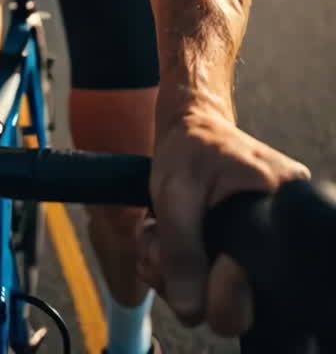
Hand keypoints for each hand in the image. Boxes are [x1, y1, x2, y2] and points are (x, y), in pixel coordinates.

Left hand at [138, 100, 309, 335]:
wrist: (188, 126)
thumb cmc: (190, 146)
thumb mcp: (176, 190)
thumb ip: (180, 249)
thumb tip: (189, 311)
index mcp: (281, 208)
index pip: (263, 285)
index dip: (223, 288)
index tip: (192, 249)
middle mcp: (279, 235)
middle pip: (239, 305)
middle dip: (188, 284)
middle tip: (160, 246)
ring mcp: (256, 250)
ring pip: (215, 299)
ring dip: (173, 275)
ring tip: (155, 233)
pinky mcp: (234, 253)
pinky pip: (205, 285)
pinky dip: (175, 270)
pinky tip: (160, 240)